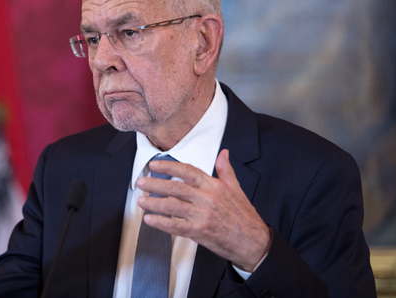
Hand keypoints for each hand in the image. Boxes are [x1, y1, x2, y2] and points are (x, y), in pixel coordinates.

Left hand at [136, 149, 270, 270]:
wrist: (253, 241)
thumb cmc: (244, 216)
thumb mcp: (237, 189)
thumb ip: (226, 170)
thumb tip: (224, 154)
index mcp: (214, 186)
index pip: (187, 171)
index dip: (169, 167)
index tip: (155, 166)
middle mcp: (207, 199)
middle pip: (175, 188)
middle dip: (155, 184)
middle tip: (141, 182)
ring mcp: (202, 216)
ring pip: (172, 206)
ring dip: (154, 203)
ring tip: (141, 200)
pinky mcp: (200, 232)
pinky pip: (175, 226)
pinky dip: (160, 223)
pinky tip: (150, 220)